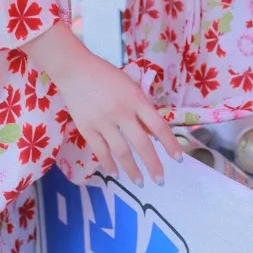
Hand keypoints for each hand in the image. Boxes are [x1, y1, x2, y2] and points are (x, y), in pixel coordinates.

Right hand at [26, 24, 182, 185]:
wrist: (75, 70)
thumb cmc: (106, 75)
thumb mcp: (130, 86)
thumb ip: (140, 108)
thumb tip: (151, 132)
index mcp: (136, 99)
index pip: (159, 126)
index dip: (170, 144)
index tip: (178, 158)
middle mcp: (122, 112)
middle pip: (142, 143)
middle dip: (153, 164)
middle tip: (160, 180)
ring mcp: (103, 121)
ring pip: (121, 151)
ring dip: (132, 169)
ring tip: (140, 182)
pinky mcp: (86, 128)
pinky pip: (100, 151)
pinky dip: (109, 164)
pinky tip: (116, 173)